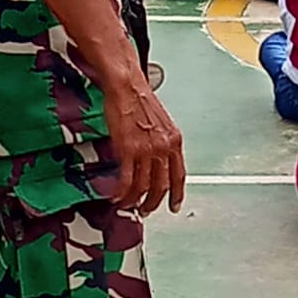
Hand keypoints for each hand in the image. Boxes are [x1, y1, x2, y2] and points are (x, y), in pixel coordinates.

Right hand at [105, 82, 185, 215]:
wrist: (126, 87)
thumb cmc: (139, 99)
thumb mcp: (160, 122)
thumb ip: (161, 142)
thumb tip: (157, 158)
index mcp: (174, 140)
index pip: (179, 174)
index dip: (177, 194)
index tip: (174, 205)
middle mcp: (164, 147)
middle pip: (162, 185)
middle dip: (154, 203)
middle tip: (147, 210)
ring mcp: (147, 150)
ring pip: (144, 187)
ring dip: (136, 201)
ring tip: (128, 205)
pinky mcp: (128, 150)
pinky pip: (127, 180)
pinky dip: (122, 193)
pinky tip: (117, 197)